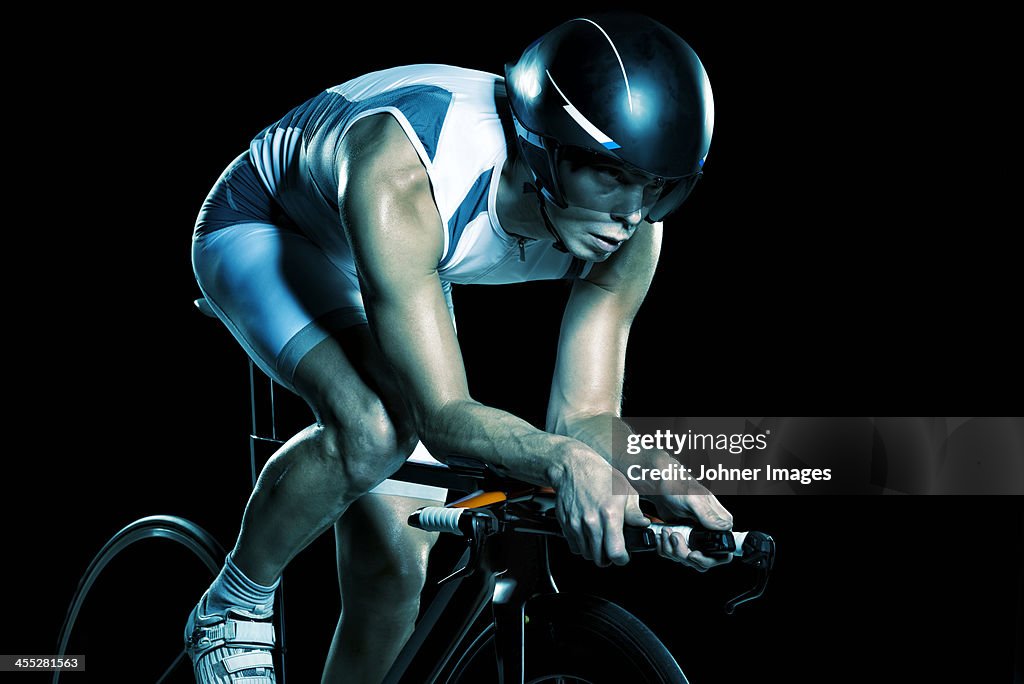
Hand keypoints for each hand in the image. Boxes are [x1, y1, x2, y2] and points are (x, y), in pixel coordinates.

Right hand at [552, 447, 649, 566]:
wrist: (573, 467)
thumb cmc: (600, 476)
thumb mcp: (625, 491)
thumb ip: (634, 513)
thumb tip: (643, 525)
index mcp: (610, 514)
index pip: (615, 552)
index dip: (622, 559)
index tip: (623, 556)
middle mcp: (592, 522)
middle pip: (600, 558)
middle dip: (608, 557)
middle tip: (612, 548)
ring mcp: (576, 524)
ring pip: (586, 554)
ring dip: (594, 552)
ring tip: (600, 541)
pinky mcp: (566, 524)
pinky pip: (574, 545)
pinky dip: (581, 545)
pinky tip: (588, 534)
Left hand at [651, 484, 733, 571]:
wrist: (658, 485)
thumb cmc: (677, 486)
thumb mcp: (694, 500)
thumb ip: (709, 515)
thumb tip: (724, 528)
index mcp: (719, 523)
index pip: (723, 552)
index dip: (708, 558)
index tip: (693, 554)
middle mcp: (709, 531)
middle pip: (704, 560)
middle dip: (686, 554)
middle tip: (675, 538)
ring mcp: (695, 537)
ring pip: (688, 559)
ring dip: (672, 549)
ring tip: (667, 531)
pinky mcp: (682, 538)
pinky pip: (675, 554)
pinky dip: (665, 547)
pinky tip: (663, 534)